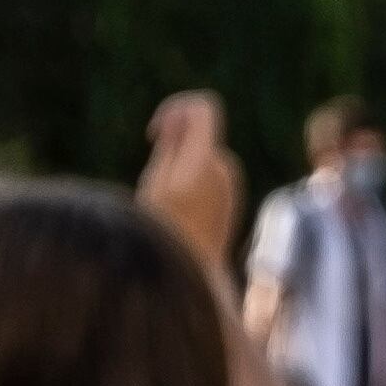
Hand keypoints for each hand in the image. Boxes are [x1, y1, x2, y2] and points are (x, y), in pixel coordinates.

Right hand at [139, 92, 241, 281]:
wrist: (193, 278)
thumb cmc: (165, 232)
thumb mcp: (155, 182)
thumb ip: (170, 146)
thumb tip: (179, 122)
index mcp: (206, 160)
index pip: (203, 108)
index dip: (175, 108)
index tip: (154, 133)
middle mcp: (226, 170)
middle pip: (199, 136)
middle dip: (174, 145)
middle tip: (153, 180)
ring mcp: (232, 188)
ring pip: (202, 159)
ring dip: (180, 167)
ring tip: (165, 203)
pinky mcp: (231, 203)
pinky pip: (207, 179)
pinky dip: (190, 183)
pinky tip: (178, 213)